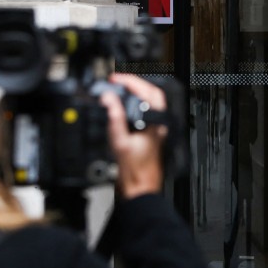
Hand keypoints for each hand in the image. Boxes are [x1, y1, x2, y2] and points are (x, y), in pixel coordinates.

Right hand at [99, 73, 167, 199]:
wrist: (140, 188)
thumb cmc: (135, 170)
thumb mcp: (120, 142)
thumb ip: (115, 118)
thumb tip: (109, 99)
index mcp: (155, 122)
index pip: (148, 91)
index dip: (131, 81)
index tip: (116, 79)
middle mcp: (158, 123)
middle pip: (152, 93)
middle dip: (135, 83)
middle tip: (117, 81)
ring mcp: (155, 128)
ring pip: (149, 102)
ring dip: (135, 93)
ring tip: (118, 89)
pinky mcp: (149, 133)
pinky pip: (144, 111)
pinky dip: (133, 104)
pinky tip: (122, 106)